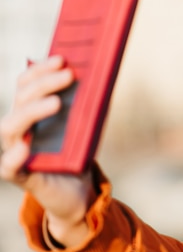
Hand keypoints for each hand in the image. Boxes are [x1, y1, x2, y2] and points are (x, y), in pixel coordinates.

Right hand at [0, 55, 94, 247]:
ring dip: (31, 111)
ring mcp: (16, 151)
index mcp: (32, 111)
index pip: (27, 83)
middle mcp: (20, 128)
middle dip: (44, 83)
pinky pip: (8, 166)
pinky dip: (14, 157)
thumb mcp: (88, 125)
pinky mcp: (21, 176)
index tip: (62, 58)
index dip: (40, 69)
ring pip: (9, 126)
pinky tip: (26, 148)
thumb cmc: (80, 153)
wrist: (80, 193)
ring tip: (56, 104)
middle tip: (69, 75)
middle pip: (20, 98)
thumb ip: (91, 103)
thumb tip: (104, 74)